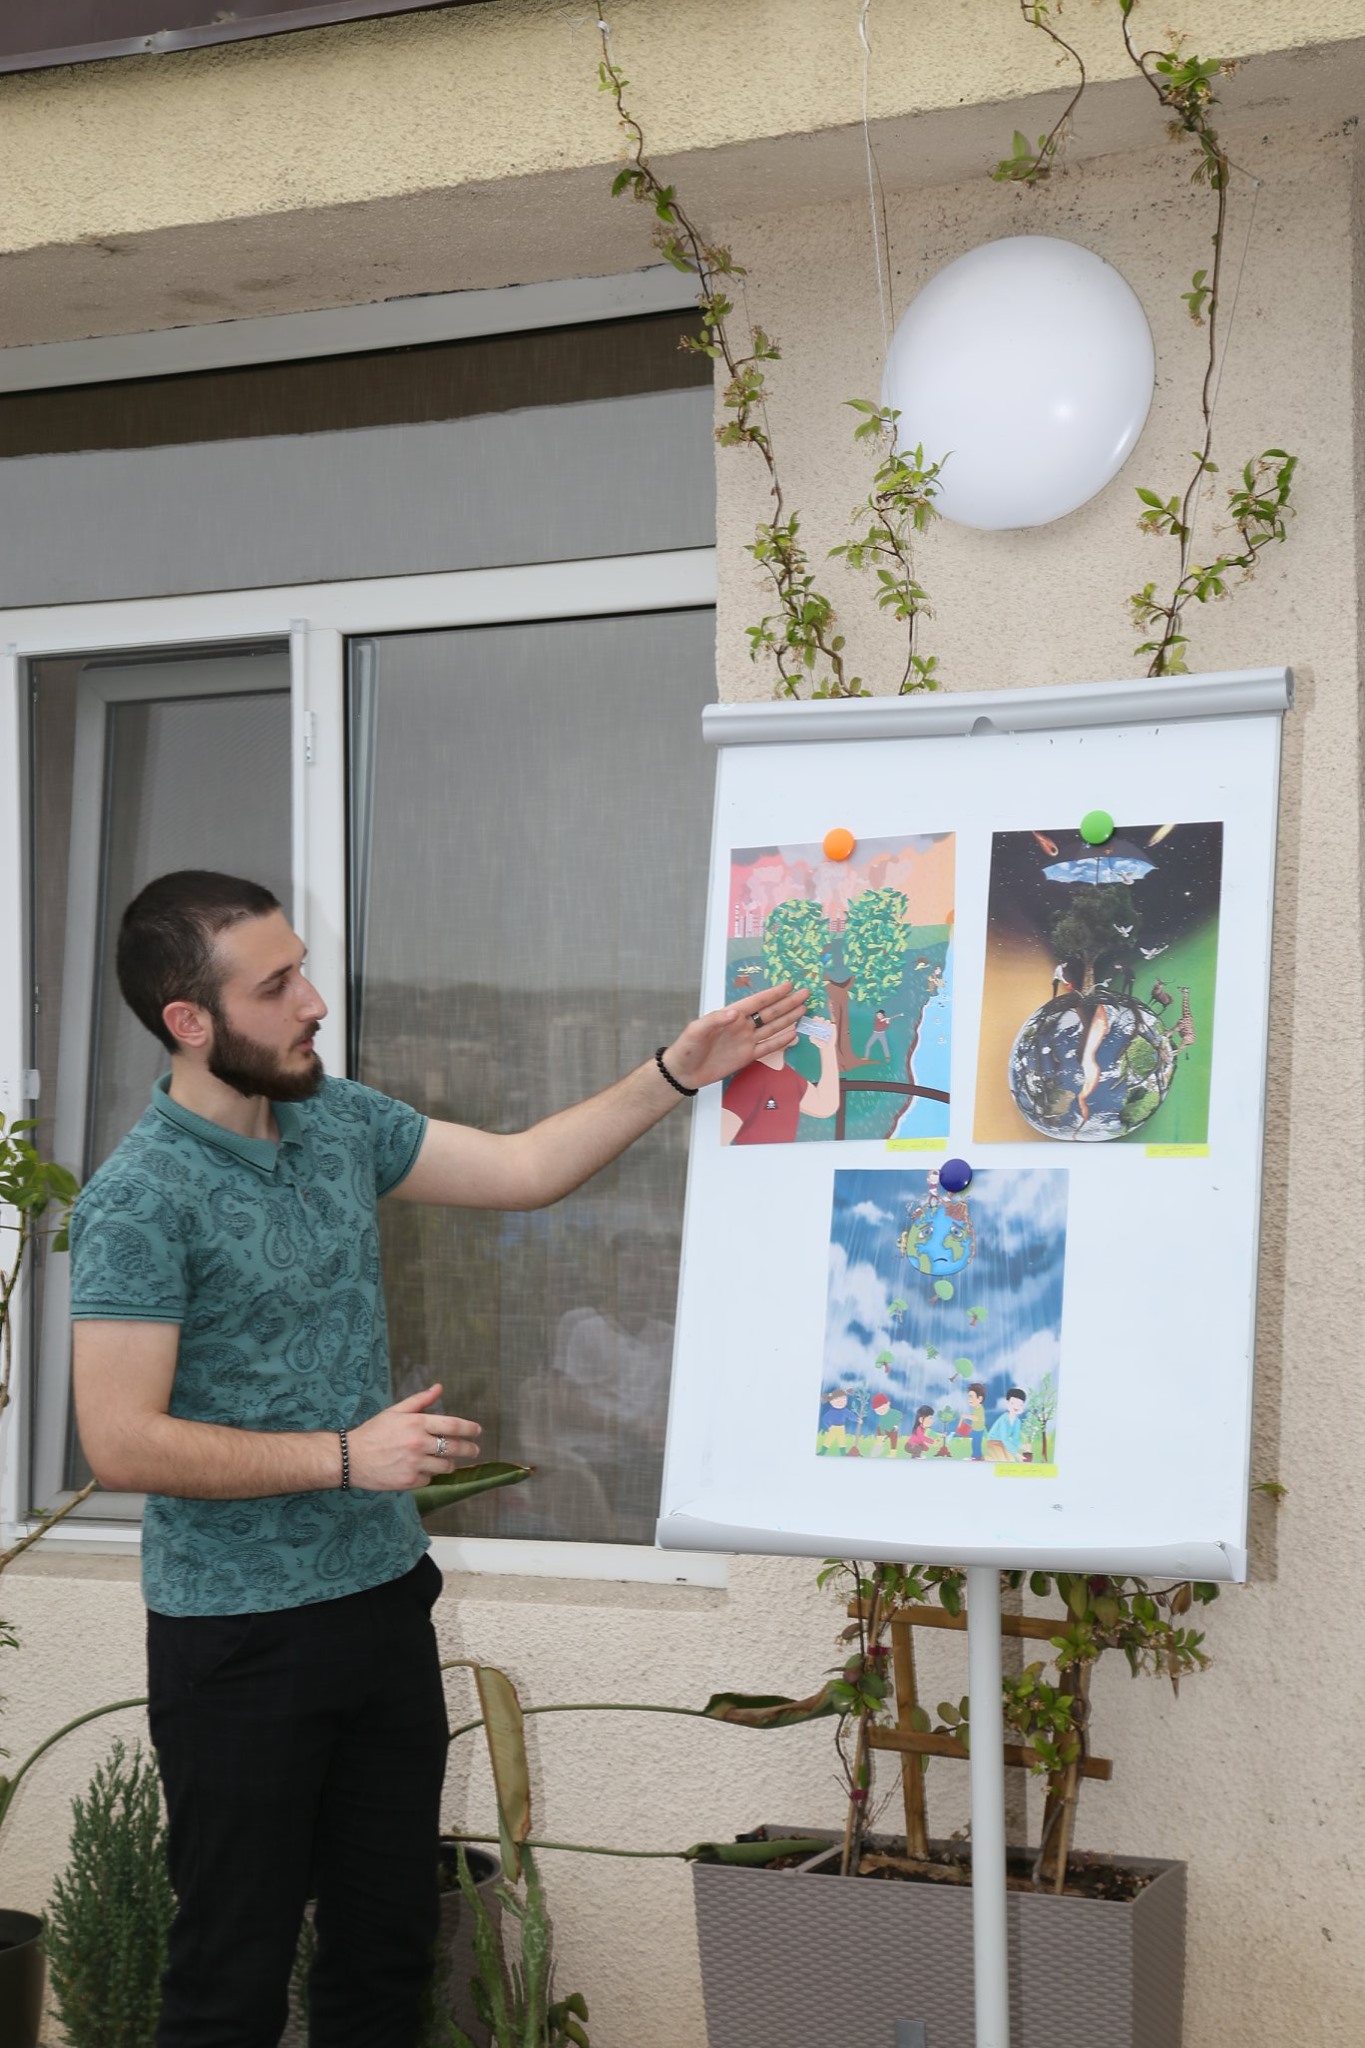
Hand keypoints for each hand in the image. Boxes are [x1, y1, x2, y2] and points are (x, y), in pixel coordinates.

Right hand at [348, 1383, 481, 1490]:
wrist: (351, 1458)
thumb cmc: (373, 1432)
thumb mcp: (395, 1411)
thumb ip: (420, 1400)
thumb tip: (439, 1387)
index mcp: (417, 1423)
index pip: (453, 1425)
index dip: (470, 1429)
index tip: (478, 1431)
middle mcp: (419, 1443)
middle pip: (455, 1447)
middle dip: (469, 1449)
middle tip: (474, 1450)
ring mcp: (415, 1464)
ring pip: (445, 1466)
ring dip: (449, 1464)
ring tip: (448, 1462)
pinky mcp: (410, 1482)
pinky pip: (429, 1479)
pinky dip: (429, 1475)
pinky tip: (422, 1470)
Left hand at [660, 982, 808, 1090]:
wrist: (684, 1072)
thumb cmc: (687, 1047)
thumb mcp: (697, 1030)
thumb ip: (715, 1020)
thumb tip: (736, 1012)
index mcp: (731, 1015)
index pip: (756, 1002)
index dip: (773, 994)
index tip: (789, 985)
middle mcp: (742, 1026)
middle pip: (770, 1012)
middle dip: (787, 1003)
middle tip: (805, 993)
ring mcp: (746, 1041)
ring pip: (772, 1027)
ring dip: (788, 1018)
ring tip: (803, 1009)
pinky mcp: (747, 1056)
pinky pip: (768, 1047)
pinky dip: (781, 1041)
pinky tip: (793, 1034)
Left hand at [797, 1017, 834, 1043]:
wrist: (827, 1047)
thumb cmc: (819, 1043)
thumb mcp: (814, 1041)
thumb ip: (812, 1038)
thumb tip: (811, 1036)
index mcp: (817, 1026)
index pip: (816, 1019)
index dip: (815, 1018)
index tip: (815, 1019)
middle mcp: (822, 1025)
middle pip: (821, 1019)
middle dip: (820, 1019)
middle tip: (820, 1022)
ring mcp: (828, 1026)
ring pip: (827, 1021)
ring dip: (826, 1022)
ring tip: (825, 1026)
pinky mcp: (833, 1029)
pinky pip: (832, 1025)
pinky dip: (831, 1026)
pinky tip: (830, 1028)